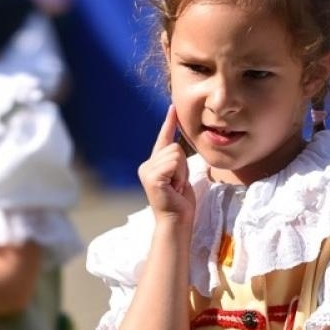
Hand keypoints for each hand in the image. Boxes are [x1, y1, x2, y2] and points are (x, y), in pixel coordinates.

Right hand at [139, 103, 194, 223]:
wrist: (176, 221)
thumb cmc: (180, 203)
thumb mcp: (180, 176)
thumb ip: (176, 162)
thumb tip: (178, 148)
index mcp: (153, 165)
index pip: (163, 139)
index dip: (168, 123)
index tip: (173, 108)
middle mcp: (146, 165)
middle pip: (175, 147)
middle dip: (183, 165)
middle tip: (178, 184)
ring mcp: (147, 171)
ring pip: (176, 153)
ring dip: (182, 171)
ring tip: (176, 187)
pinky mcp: (152, 176)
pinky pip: (174, 162)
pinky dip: (179, 174)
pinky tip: (174, 187)